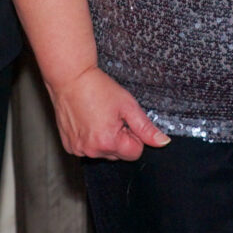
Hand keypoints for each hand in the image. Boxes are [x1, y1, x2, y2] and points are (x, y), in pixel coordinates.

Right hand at [51, 65, 169, 161]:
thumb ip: (146, 128)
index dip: (134, 135)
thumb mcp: (128, 106)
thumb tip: (163, 142)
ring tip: (98, 117)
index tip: (124, 120)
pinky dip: (90, 139)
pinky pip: (88, 149)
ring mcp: (78, 149)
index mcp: (108, 142)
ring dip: (105, 140)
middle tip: (110, 116)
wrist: (71, 78)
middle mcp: (92, 150)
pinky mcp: (69, 146)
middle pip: (119, 154)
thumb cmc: (97, 88)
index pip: (135, 153)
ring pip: (104, 152)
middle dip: (119, 138)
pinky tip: (87, 122)